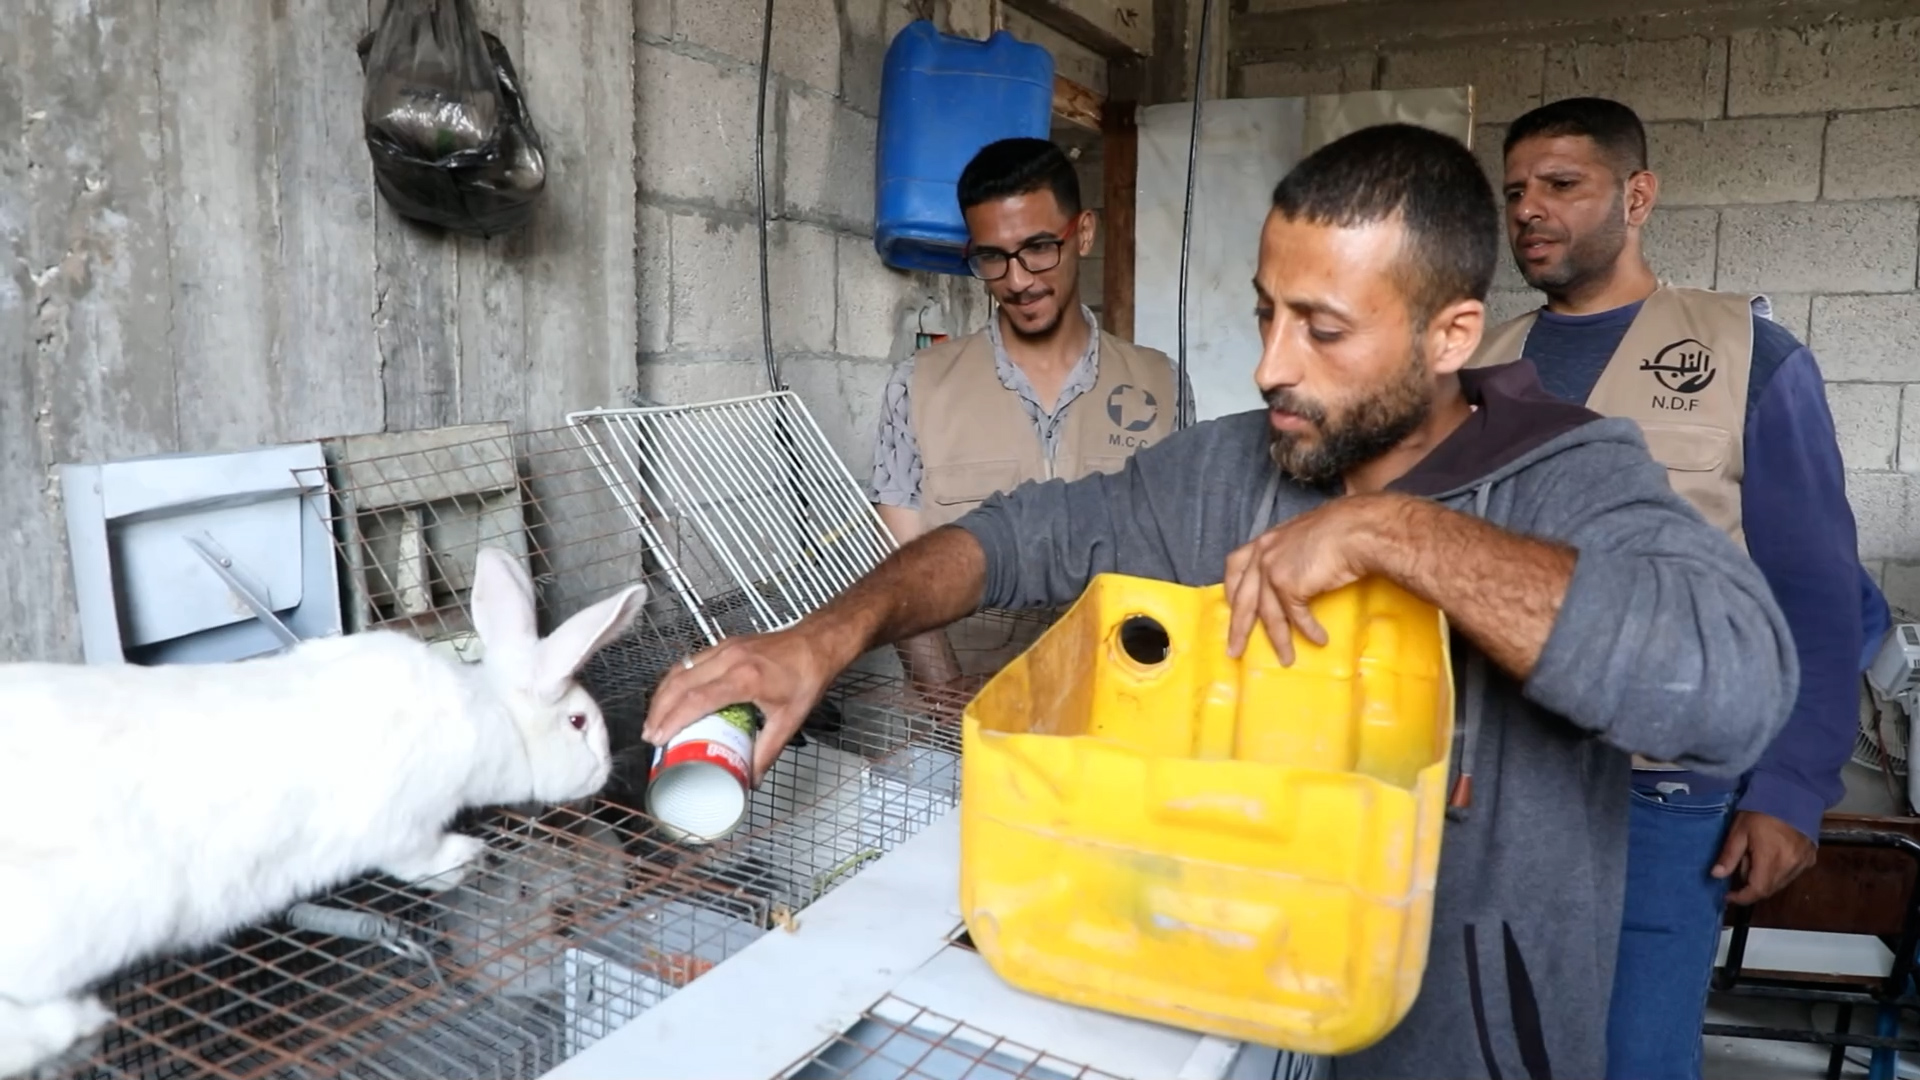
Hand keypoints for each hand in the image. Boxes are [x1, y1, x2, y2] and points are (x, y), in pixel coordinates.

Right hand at [642, 629, 836, 784]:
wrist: (817, 644)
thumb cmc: (806, 676)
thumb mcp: (789, 720)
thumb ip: (767, 752)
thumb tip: (750, 779)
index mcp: (745, 678)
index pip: (697, 699)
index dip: (672, 720)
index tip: (658, 738)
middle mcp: (730, 659)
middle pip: (679, 683)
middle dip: (659, 710)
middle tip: (651, 735)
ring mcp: (725, 649)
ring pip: (681, 670)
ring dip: (663, 694)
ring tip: (655, 720)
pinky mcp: (725, 645)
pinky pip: (690, 662)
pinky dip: (675, 681)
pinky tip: (672, 696)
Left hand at [1223, 495, 1384, 664]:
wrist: (1355, 529)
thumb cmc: (1340, 529)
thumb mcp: (1304, 536)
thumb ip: (1290, 552)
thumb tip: (1296, 569)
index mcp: (1264, 541)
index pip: (1235, 566)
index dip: (1232, 589)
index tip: (1232, 607)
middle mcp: (1262, 555)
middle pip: (1243, 599)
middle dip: (1238, 628)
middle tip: (1235, 651)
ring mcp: (1273, 571)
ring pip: (1269, 614)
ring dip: (1279, 640)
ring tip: (1286, 659)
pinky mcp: (1289, 586)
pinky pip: (1296, 616)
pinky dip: (1308, 631)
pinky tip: (1319, 640)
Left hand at [1713, 810, 1816, 905]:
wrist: (1793, 794)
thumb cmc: (1761, 811)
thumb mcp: (1739, 831)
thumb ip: (1729, 855)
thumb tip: (1716, 875)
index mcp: (1772, 860)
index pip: (1757, 891)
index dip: (1741, 897)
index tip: (1728, 896)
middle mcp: (1791, 866)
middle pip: (1769, 889)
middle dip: (1751, 886)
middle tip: (1740, 867)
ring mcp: (1803, 863)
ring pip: (1781, 883)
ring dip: (1765, 879)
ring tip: (1755, 857)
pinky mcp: (1810, 858)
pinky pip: (1792, 874)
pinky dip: (1779, 872)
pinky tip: (1771, 857)